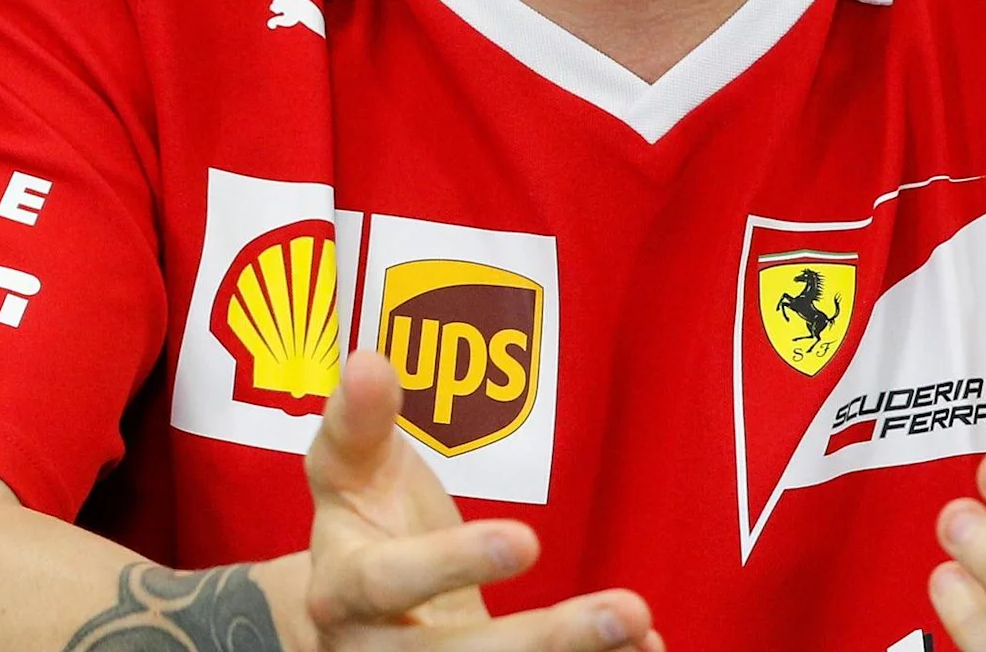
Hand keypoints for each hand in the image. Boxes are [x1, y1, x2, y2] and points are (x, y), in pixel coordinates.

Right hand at [278, 351, 660, 651]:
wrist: (354, 616)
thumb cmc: (362, 526)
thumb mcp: (347, 471)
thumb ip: (357, 420)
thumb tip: (370, 360)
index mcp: (342, 590)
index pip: (390, 582)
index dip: (453, 564)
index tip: (524, 539)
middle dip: (545, 639)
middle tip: (622, 609)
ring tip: (639, 625)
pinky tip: (643, 647)